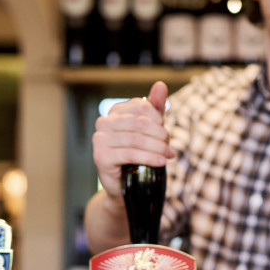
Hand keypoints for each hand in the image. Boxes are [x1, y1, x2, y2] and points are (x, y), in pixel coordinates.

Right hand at [92, 81, 172, 200]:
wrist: (126, 186)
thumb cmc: (139, 155)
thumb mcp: (151, 130)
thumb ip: (155, 108)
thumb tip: (161, 84)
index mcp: (115, 111)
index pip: (142, 107)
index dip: (159, 121)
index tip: (166, 135)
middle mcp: (103, 122)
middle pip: (140, 123)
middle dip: (160, 136)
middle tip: (169, 149)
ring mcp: (99, 139)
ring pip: (137, 139)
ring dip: (158, 148)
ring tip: (168, 156)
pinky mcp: (100, 156)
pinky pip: (130, 154)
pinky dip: (150, 158)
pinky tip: (161, 162)